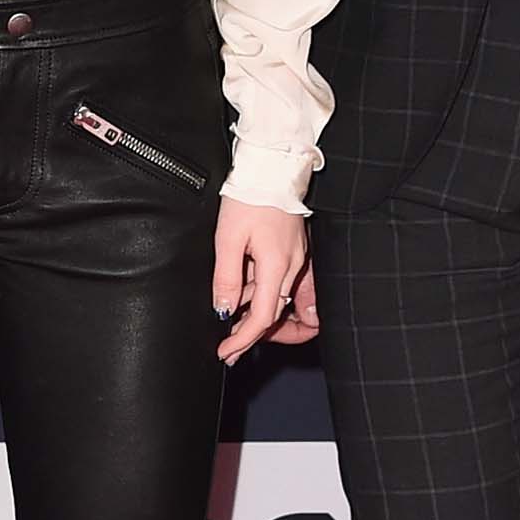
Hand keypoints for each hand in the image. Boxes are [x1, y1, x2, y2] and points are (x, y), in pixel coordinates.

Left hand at [212, 200, 310, 364]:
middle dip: (249, 333)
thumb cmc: (249, 196)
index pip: (263, 317)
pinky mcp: (293, 249)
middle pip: (272, 312)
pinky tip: (247, 292)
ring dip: (253, 310)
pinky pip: (279, 280)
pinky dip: (262, 292)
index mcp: (277, 266)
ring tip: (228, 314)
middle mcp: (292, 266)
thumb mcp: (227, 238)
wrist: (271, 167)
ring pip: (275, 297)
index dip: (243, 340)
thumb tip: (224, 310)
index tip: (226, 352)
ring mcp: (295, 257)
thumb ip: (226, 278)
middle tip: (228, 347)